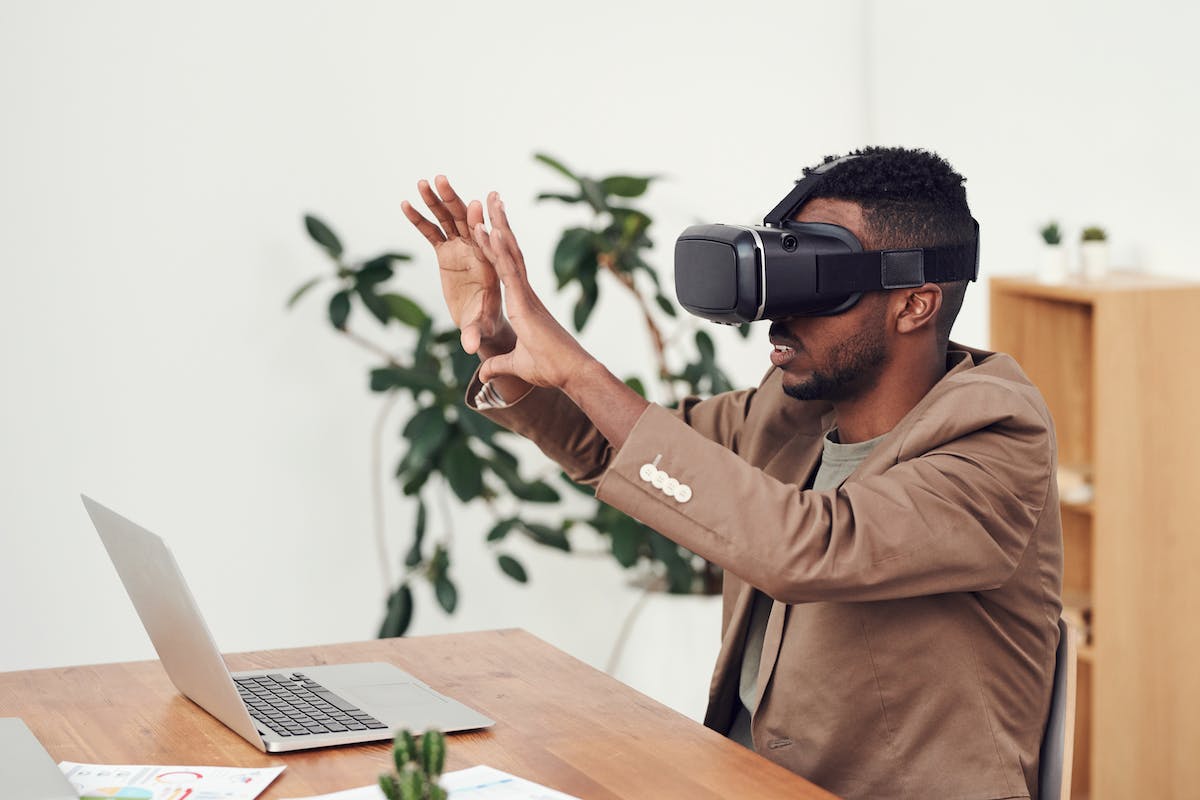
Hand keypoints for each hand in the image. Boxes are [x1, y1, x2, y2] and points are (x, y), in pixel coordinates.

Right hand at [402, 176, 512, 355]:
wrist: (483, 322)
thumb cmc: (487, 324)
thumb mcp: (481, 327)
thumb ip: (474, 333)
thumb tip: (469, 347)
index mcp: (491, 264)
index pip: (488, 241)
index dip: (481, 225)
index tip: (475, 206)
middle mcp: (477, 251)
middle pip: (466, 221)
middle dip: (454, 201)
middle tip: (443, 180)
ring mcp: (461, 249)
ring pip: (449, 220)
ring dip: (436, 200)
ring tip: (423, 181)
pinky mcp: (446, 252)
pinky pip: (432, 232)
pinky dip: (420, 218)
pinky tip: (406, 203)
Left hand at [471, 192, 594, 389]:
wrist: (571, 373)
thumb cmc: (551, 369)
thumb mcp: (516, 366)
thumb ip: (499, 365)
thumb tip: (485, 374)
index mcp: (523, 303)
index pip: (506, 268)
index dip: (498, 246)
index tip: (490, 225)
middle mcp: (525, 293)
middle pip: (510, 251)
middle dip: (500, 224)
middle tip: (492, 199)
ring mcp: (525, 295)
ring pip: (509, 254)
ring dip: (498, 226)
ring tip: (489, 202)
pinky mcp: (525, 302)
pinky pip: (509, 271)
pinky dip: (499, 250)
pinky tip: (490, 230)